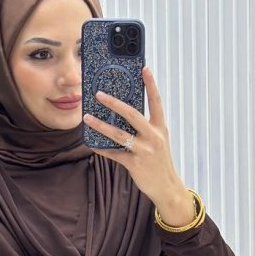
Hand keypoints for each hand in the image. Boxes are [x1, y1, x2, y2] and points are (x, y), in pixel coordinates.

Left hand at [82, 64, 186, 208]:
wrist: (167, 187)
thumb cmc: (159, 162)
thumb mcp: (158, 141)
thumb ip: (145, 127)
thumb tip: (124, 114)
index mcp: (160, 128)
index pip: (156, 102)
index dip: (151, 84)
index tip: (144, 68)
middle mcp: (154, 137)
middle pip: (133, 114)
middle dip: (115, 103)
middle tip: (99, 94)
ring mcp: (144, 150)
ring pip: (119, 134)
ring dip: (101, 125)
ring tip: (87, 118)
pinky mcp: (135, 164)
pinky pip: (114, 154)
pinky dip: (101, 149)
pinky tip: (91, 143)